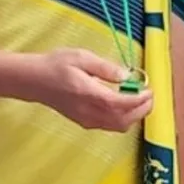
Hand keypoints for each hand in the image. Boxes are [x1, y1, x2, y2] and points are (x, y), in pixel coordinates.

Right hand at [32, 49, 153, 129]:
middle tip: (149, 95)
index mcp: (88, 94)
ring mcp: (86, 120)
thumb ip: (105, 68)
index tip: (149, 90)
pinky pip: (109, 126)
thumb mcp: (81, 57)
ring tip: (140, 99)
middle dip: (141, 110)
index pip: (120, 103)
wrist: (34, 81)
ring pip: (117, 126)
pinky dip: (123, 118)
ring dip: (134, 116)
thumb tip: (126, 76)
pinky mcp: (84, 122)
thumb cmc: (56, 65)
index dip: (138, 100)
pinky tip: (125, 104)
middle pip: (122, 120)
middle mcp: (88, 111)